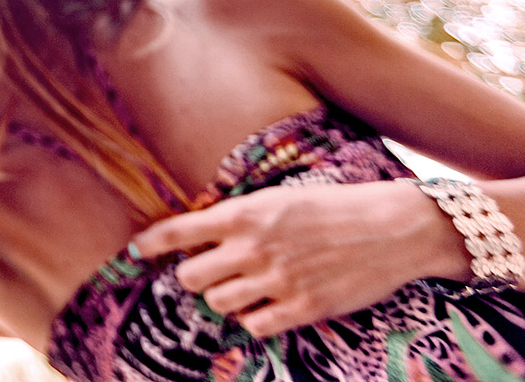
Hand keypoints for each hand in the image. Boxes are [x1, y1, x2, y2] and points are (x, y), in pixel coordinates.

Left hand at [129, 180, 465, 335]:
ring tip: (247, 287)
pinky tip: (269, 306)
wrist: (392, 227)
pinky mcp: (303, 308)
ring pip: (218, 303)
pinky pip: (253, 325)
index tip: (133, 252)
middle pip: (190, 277)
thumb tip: (203, 230)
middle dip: (196, 276)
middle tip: (214, 273)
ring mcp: (277, 280)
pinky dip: (255, 319)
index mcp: (244, 214)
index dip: (150, 244)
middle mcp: (253, 248)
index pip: (178, 231)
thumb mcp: (279, 198)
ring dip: (226, 298)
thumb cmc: (334, 207)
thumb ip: (240, 217)